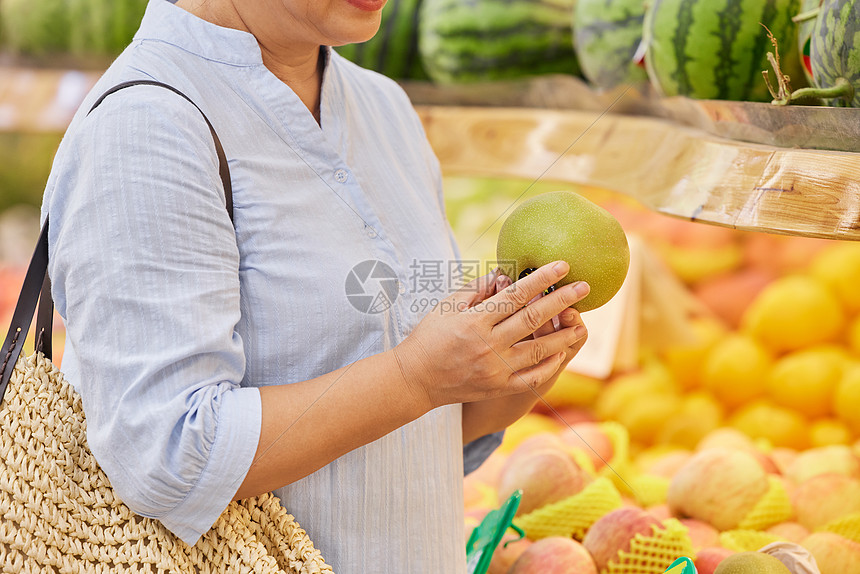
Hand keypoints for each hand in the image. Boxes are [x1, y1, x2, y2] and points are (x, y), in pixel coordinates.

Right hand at [393, 261, 589, 409]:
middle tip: (584, 287)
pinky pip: (531, 378)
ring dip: (563, 336)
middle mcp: (487, 344)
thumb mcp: (446, 306)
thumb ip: (475, 289)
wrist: (415, 379)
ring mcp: (494, 369)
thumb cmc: (429, 336)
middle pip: (532, 319)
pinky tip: (561, 354)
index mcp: (475, 320)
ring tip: (581, 324)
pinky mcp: (497, 388)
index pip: (515, 295)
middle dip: (561, 301)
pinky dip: (549, 366)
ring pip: (538, 350)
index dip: (540, 279)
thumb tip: (502, 272)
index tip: (561, 266)